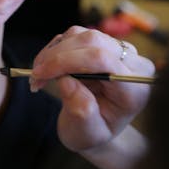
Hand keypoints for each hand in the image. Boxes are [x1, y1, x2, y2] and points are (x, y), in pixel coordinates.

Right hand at [31, 26, 154, 152]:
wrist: (96, 127)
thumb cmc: (92, 133)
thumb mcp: (87, 134)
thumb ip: (81, 112)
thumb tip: (67, 82)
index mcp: (134, 87)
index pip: (102, 60)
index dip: (66, 61)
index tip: (40, 74)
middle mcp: (132, 64)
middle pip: (92, 41)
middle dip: (57, 56)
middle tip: (35, 75)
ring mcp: (119, 50)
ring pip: (81, 35)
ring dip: (53, 52)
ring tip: (39, 76)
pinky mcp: (103, 44)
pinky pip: (75, 35)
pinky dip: (55, 48)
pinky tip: (48, 68)